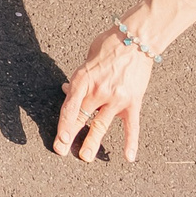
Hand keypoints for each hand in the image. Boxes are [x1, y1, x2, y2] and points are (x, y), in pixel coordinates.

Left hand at [53, 26, 152, 162]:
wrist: (136, 39)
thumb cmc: (109, 45)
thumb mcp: (87, 60)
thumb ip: (78, 78)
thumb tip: (67, 91)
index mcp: (83, 79)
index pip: (70, 108)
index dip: (63, 126)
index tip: (59, 140)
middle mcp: (98, 90)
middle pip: (82, 118)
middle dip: (71, 136)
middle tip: (62, 151)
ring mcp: (116, 98)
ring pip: (101, 125)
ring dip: (93, 142)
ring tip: (86, 157)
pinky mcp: (133, 101)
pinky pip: (131, 126)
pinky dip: (131, 142)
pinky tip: (128, 157)